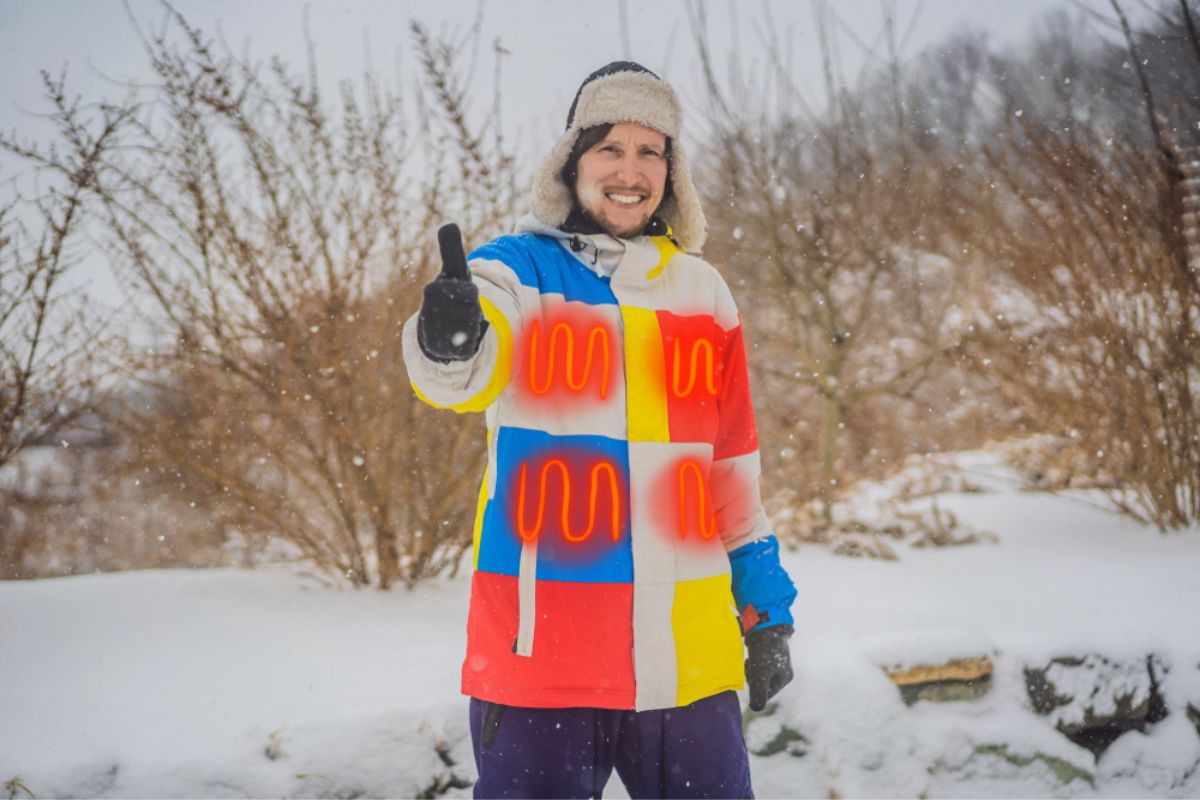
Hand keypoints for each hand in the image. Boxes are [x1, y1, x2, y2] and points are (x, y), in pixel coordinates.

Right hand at [417, 223, 486, 362]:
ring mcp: (435, 332)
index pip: (470, 292)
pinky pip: (470, 345)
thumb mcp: (453, 272)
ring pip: (473, 327)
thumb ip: (451, 250)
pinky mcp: (442, 350)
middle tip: (462, 309)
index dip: (471, 294)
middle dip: (473, 309)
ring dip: (473, 325)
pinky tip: (461, 338)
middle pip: (474, 310)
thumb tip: (448, 224)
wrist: (436, 330)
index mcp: (432, 290)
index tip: (462, 294)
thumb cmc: (449, 295)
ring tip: (460, 322)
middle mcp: (430, 312)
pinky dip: (470, 341)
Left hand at [745, 623, 793, 711]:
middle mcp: (783, 670)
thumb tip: (755, 709)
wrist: (766, 623)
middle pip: (763, 683)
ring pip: (759, 673)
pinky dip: (752, 661)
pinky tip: (749, 655)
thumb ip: (758, 695)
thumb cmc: (764, 651)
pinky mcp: (769, 651)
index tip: (750, 677)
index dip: (756, 689)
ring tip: (749, 661)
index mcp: (785, 677)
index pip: (767, 694)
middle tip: (748, 668)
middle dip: (753, 678)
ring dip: (751, 670)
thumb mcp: (760, 676)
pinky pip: (758, 663)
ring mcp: (777, 660)